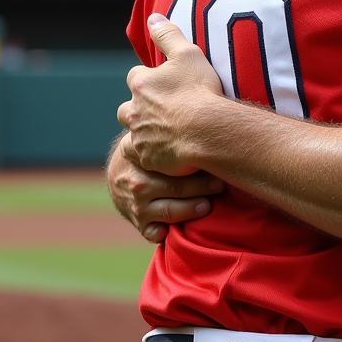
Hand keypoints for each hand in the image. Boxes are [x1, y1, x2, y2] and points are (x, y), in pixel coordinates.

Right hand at [108, 133, 224, 242]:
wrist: (122, 172)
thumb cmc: (152, 151)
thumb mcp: (154, 135)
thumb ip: (176, 128)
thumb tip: (211, 108)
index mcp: (138, 156)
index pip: (166, 160)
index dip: (191, 161)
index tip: (213, 160)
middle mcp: (135, 181)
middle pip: (172, 186)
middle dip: (199, 187)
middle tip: (219, 185)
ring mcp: (135, 204)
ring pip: (168, 210)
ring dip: (189, 210)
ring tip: (207, 205)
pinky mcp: (139, 223)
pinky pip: (152, 233)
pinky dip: (165, 233)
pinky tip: (180, 230)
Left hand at [116, 14, 225, 174]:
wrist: (207, 130)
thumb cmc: (199, 91)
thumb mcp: (188, 54)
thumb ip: (168, 35)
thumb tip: (153, 17)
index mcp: (141, 84)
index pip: (136, 77)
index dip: (149, 80)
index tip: (165, 84)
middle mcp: (134, 110)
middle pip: (127, 109)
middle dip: (139, 109)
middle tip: (164, 111)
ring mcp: (139, 135)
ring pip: (133, 133)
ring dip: (144, 131)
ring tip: (166, 133)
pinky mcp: (147, 157)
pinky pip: (144, 155)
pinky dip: (153, 153)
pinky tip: (170, 151)